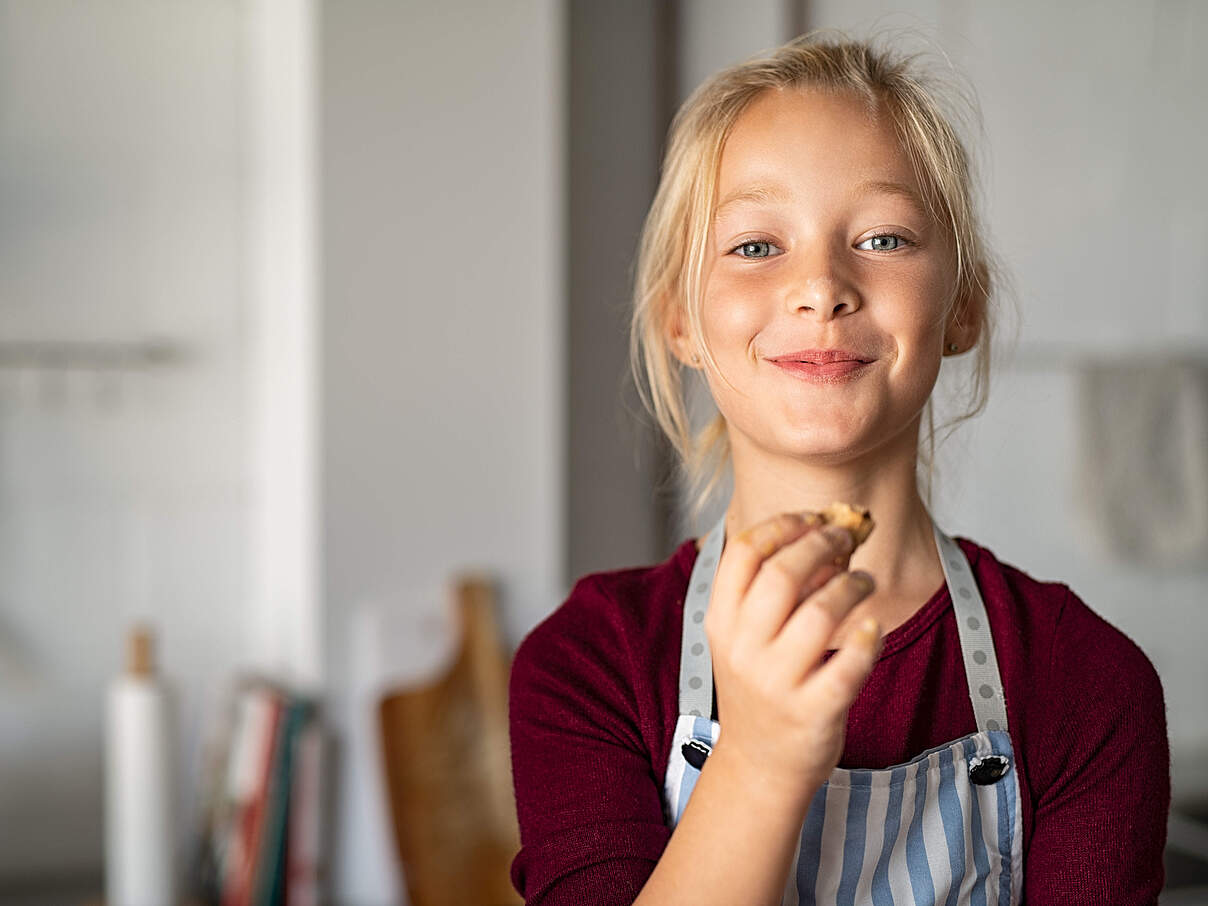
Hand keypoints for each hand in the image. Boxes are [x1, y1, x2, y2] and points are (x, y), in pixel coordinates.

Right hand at [703, 512, 881, 810]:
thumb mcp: (748, 638)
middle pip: (782, 575)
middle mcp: (743, 650)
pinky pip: (849, 663)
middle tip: (846, 538)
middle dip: (822, 544)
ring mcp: (776, 684)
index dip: (781, 525)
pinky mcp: (813, 712)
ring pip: (819, 613)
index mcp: (721, 623)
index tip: (812, 517)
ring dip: (850, 585)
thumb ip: (775, 589)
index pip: (742, 554)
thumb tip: (826, 533)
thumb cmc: (761, 688)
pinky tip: (871, 627)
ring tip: (864, 581)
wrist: (760, 765)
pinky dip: (866, 638)